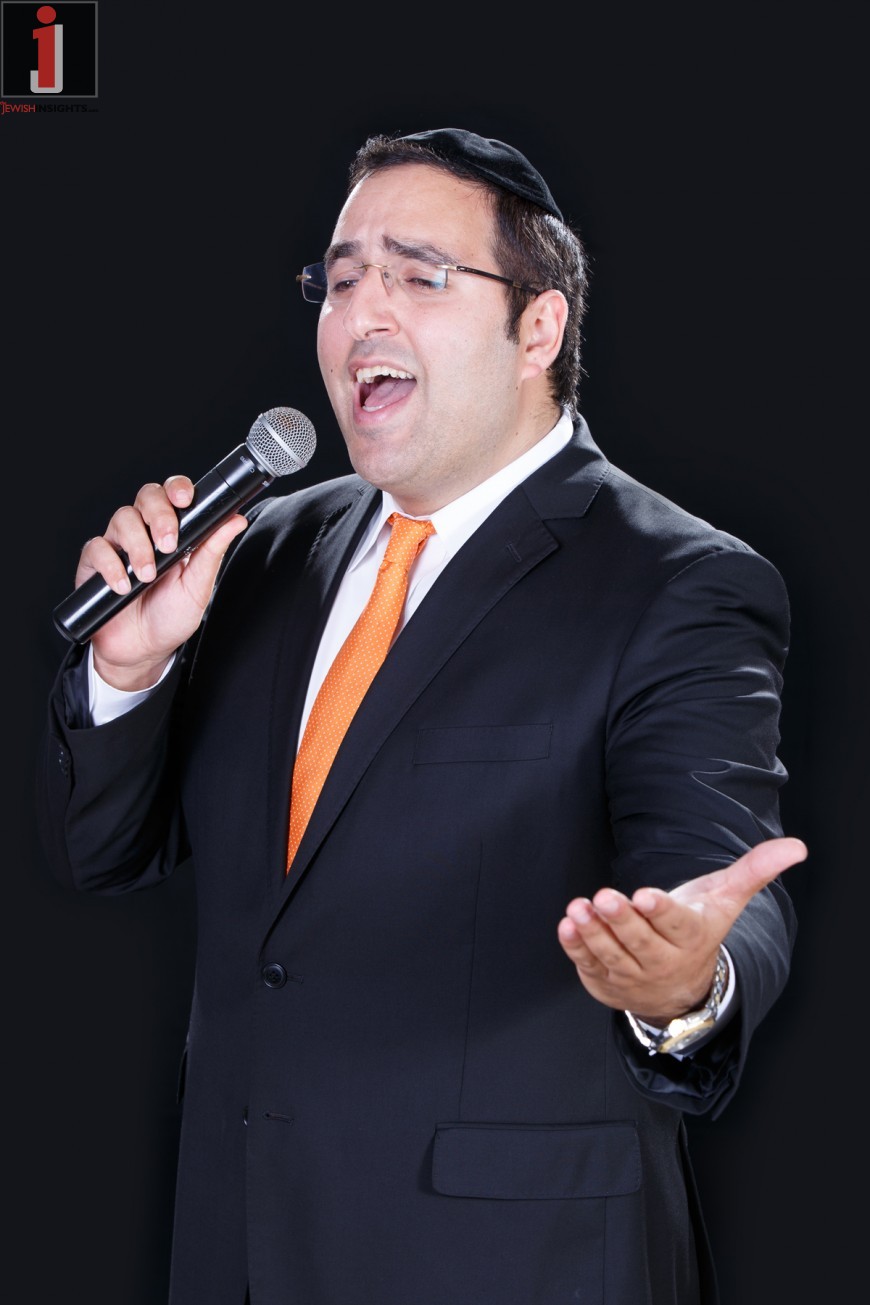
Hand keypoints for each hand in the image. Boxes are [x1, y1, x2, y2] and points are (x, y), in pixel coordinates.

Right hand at [76, 476, 247, 689]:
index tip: (186, 500)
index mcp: (174, 532)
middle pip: (147, 497)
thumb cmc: (170, 617)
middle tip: (168, 544)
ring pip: (122, 518)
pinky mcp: (95, 563)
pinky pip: (97, 548)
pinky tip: (123, 586)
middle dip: (159, 515)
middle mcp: (145, 532)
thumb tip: (236, 520)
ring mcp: (119, 545)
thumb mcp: (198, 586)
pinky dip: (111, 566)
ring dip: (138, 546)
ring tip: (147, 576)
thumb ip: (213, 551)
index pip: (173, 495)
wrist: (142, 651)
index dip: (178, 488)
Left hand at [557, 837, 806, 1024]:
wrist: (680, 988)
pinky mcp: (605, 981)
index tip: (644, 895)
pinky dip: (576, 948)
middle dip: (621, 920)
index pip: (676, 925)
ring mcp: (632, 975)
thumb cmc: (698, 929)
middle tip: (603, 897)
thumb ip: (754, 871)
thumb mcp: (725, 900)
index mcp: (690, 938)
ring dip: (592, 932)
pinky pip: (588, 965)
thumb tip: (797, 846)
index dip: (660, 911)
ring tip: (578, 908)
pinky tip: (566, 926)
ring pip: (611, 955)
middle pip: (640, 941)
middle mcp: (662, 961)